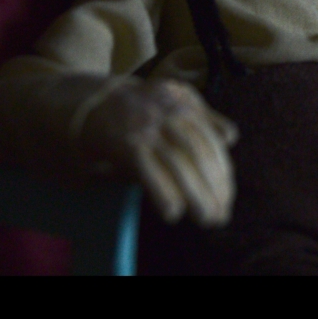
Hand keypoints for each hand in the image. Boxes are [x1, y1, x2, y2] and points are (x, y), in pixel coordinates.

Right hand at [78, 78, 238, 227]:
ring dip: (196, 195)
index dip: (223, 171)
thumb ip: (202, 118)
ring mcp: (143, 125)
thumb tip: (231, 137)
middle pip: (198, 152)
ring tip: (206, 218)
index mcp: (181, 100)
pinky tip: (173, 213)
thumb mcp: (169, 104)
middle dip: (214, 187)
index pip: (210, 139)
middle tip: (221, 214)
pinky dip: (163, 192)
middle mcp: (165, 110)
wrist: (86, 104)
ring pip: (179, 162)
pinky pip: (148, 171)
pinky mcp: (123, 143)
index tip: (228, 196)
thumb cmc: (134, 111)